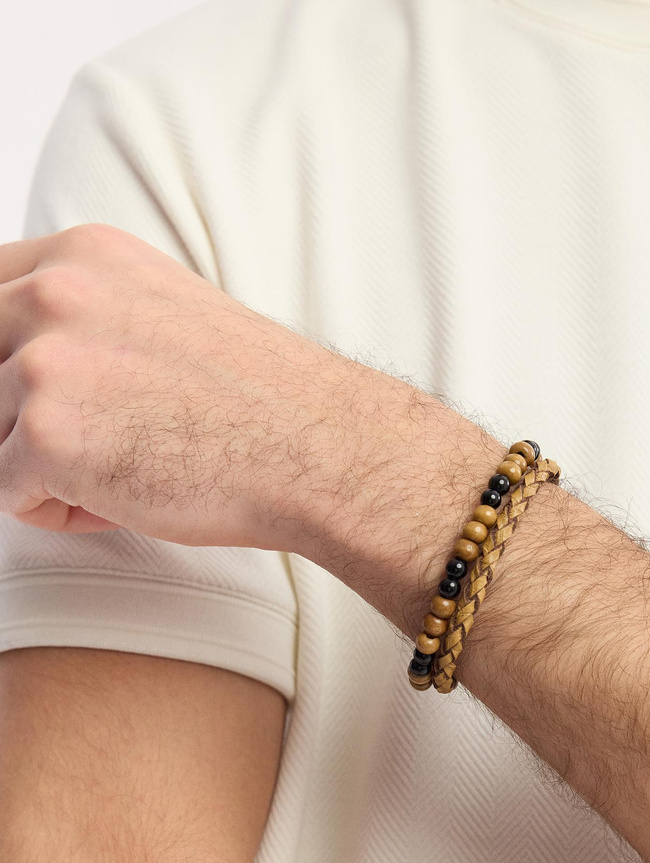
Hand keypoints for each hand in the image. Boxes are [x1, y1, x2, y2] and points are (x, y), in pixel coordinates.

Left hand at [0, 224, 331, 546]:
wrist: (313, 447)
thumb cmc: (257, 399)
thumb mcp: (162, 312)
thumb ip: (86, 316)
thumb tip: (29, 364)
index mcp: (83, 257)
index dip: (4, 356)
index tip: (35, 397)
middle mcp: (54, 296)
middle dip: (18, 416)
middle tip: (89, 443)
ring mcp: (45, 365)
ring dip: (42, 469)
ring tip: (119, 474)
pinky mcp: (46, 438)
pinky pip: (4, 493)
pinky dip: (55, 513)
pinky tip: (118, 502)